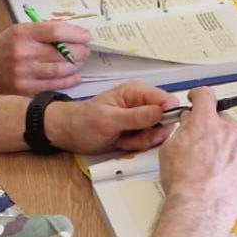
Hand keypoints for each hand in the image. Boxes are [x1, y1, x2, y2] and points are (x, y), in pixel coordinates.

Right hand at [0, 20, 89, 94]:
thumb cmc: (2, 47)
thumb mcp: (18, 31)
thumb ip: (42, 32)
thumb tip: (72, 34)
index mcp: (23, 33)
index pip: (56, 31)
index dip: (75, 34)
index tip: (86, 36)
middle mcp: (24, 52)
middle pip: (62, 52)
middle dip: (79, 51)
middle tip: (84, 50)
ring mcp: (24, 72)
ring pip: (61, 69)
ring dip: (75, 66)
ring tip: (78, 62)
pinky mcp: (24, 89)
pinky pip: (54, 85)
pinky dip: (68, 80)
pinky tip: (73, 76)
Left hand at [47, 81, 177, 154]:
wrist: (70, 134)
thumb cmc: (84, 122)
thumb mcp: (110, 120)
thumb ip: (137, 116)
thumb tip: (163, 111)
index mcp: (136, 92)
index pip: (166, 99)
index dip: (167, 115)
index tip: (154, 129)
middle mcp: (142, 102)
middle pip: (165, 119)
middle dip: (151, 133)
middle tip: (132, 138)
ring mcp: (141, 117)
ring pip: (158, 132)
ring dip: (142, 140)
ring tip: (123, 140)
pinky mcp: (138, 130)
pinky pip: (148, 139)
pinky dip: (137, 145)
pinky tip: (122, 142)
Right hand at [157, 87, 236, 224]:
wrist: (201, 207)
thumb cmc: (184, 182)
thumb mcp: (169, 149)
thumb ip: (182, 130)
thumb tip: (187, 125)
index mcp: (205, 122)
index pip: (205, 96)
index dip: (199, 97)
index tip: (197, 100)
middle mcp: (228, 130)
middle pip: (221, 120)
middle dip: (212, 130)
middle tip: (202, 148)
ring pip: (235, 140)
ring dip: (226, 149)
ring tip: (212, 170)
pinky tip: (224, 177)